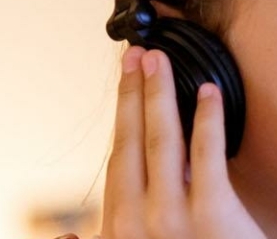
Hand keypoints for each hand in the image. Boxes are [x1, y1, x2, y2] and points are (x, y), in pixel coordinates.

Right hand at [103, 46, 265, 238]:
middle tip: (137, 55)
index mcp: (119, 229)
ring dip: (160, 95)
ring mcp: (174, 219)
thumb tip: (62, 234)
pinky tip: (208, 92)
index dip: (121, 114)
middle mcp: (139, 222)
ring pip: (163, 142)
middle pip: (133, 142)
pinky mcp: (213, 216)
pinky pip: (208, 157)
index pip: (118, 158)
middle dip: (133, 93)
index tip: (124, 79)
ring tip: (161, 61)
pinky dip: (206, 120)